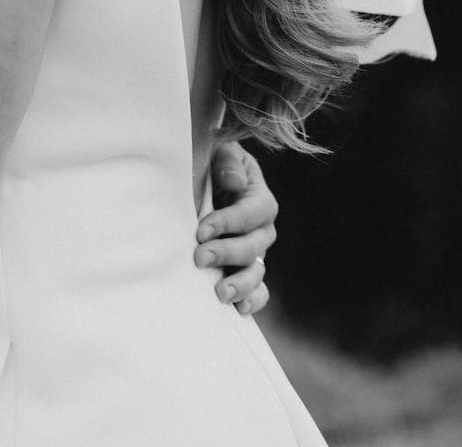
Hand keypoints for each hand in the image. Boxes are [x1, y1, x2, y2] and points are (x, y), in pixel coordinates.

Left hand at [194, 144, 276, 315]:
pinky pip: (258, 291)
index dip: (229, 222)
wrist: (203, 183)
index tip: (201, 230)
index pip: (252, 213)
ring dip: (240, 284)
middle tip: (199, 257)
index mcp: (258, 198)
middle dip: (226, 253)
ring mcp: (255, 254)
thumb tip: (234, 183)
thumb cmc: (212, 165)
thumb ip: (227, 162)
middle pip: (253, 246)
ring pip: (257, 273)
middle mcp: (261, 229)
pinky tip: (239, 309)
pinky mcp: (246, 272)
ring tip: (219, 293)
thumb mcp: (220, 153)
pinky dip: (252, 301)